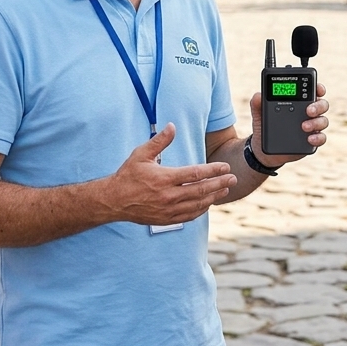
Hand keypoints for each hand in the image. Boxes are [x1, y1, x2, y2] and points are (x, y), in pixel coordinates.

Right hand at [109, 123, 236, 224]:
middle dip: (219, 183)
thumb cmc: (127, 175)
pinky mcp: (166, 219)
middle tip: (233, 178)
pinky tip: (208, 203)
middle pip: (201, 189)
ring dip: (214, 196)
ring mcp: (168, 209)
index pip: (195, 174)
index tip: (225, 167)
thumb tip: (172, 126)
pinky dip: (201, 210)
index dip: (213, 170)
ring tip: (225, 190)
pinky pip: (189, 215)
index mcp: (164, 178)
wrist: (113, 201)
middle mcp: (168, 195)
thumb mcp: (141, 154)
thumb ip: (159, 141)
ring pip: (197, 204)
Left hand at [248, 82, 328, 169]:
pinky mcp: (312, 141)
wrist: (264, 151)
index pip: (312, 91)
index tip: (318, 89)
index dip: (318, 88)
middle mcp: (308, 113)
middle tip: (308, 110)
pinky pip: (321, 138)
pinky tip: (310, 138)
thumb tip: (258, 95)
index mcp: (297, 102)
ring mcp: (312, 127)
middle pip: (322, 104)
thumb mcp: (259, 115)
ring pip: (323, 120)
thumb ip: (257, 104)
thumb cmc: (264, 127)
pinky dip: (318, 138)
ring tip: (304, 126)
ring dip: (316, 122)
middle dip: (318, 105)